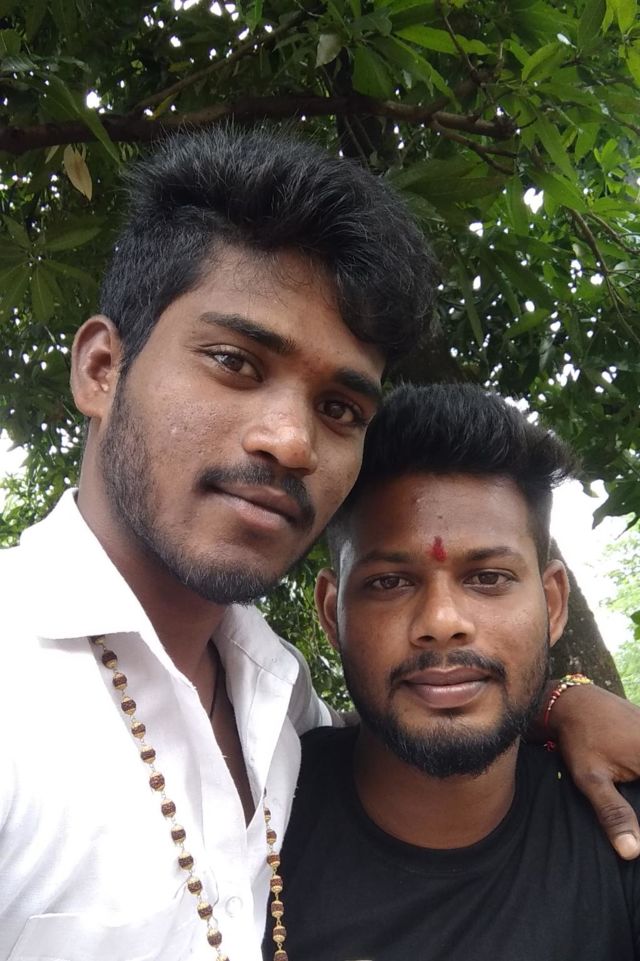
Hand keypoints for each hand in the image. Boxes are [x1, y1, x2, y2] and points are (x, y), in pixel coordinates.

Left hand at [549, 683, 639, 858]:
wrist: (572, 700)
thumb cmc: (579, 737)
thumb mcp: (591, 778)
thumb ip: (613, 813)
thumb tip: (632, 852)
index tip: (634, 821)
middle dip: (638, 804)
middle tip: (624, 804)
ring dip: (638, 790)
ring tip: (625, 788)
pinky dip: (638, 773)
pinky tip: (628, 781)